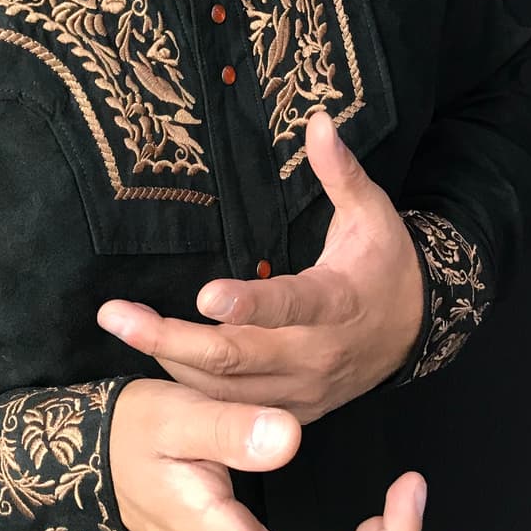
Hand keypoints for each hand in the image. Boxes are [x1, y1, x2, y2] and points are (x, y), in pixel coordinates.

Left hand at [98, 109, 426, 421]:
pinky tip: (153, 356)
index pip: (291, 305)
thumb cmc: (383, 262)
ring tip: (122, 324)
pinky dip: (190, 387)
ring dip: (169, 360)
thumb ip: (340, 171)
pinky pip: (232, 408)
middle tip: (114, 315)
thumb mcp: (371, 212)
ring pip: (226, 389)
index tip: (203, 295)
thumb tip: (318, 119)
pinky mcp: (291, 411)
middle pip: (238, 357)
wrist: (416, 331)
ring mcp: (302, 391)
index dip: (250, 304)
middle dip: (172, 338)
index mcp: (338, 301)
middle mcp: (316, 354)